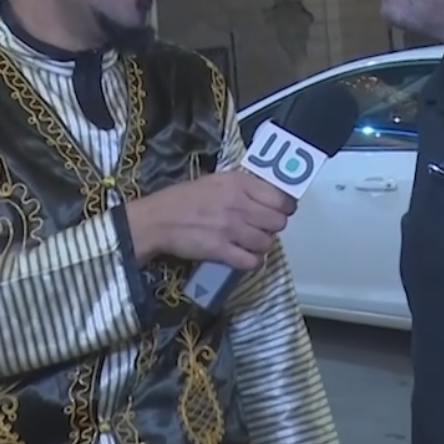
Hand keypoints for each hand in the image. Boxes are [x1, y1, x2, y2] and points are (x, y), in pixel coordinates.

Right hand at [126, 171, 295, 269]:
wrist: (158, 219)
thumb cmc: (184, 198)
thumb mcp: (215, 181)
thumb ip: (242, 188)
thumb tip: (268, 197)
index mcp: (238, 183)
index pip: (280, 198)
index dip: (285, 208)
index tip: (282, 212)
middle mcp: (238, 204)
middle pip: (277, 222)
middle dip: (273, 227)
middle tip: (263, 228)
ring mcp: (230, 228)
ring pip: (267, 243)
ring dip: (262, 246)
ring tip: (251, 243)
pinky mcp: (221, 250)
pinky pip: (251, 261)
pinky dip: (251, 262)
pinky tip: (243, 257)